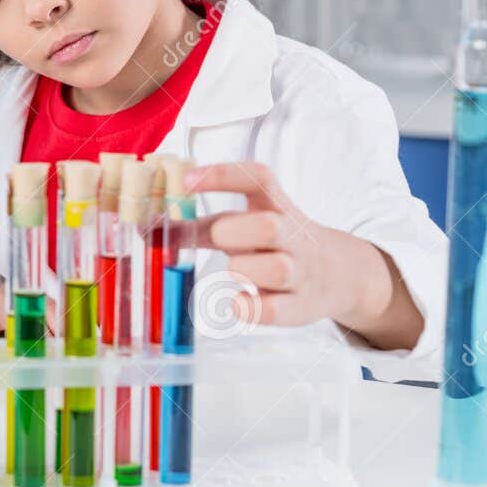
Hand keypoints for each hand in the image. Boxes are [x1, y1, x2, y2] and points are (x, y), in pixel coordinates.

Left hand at [186, 162, 353, 330]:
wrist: (339, 273)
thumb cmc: (274, 244)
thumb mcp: (244, 225)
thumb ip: (199, 227)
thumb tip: (147, 230)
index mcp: (276, 205)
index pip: (257, 178)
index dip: (222, 176)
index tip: (187, 179)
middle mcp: (293, 235)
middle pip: (269, 226)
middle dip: (232, 232)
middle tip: (218, 238)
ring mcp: (301, 271)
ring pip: (277, 269)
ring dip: (243, 271)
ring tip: (235, 271)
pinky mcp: (300, 306)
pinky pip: (274, 310)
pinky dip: (249, 308)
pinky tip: (237, 303)